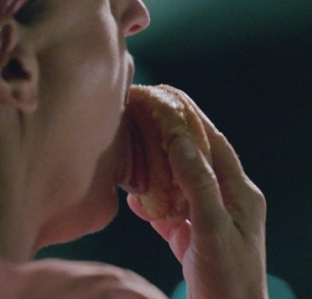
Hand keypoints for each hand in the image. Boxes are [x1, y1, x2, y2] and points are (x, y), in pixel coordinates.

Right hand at [128, 107, 266, 298]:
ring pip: (179, 182)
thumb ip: (197, 184)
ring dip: (158, 166)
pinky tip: (134, 197)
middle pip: (194, 159)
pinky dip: (151, 201)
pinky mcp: (193, 237)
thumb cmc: (228, 279)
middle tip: (146, 114)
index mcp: (239, 193)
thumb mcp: (212, 229)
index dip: (191, 118)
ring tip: (135, 147)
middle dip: (170, 136)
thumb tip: (180, 140)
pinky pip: (169, 210)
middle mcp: (225, 201)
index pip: (214, 144)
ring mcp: (208, 218)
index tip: (168, 96)